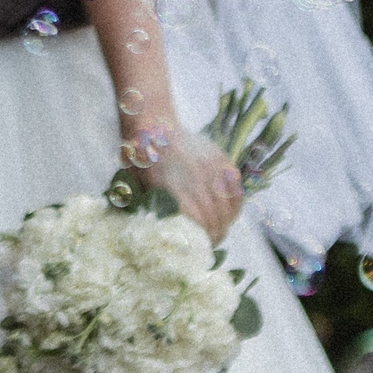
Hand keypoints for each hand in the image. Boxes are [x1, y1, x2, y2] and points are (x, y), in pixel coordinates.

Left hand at [142, 131, 243, 245]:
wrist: (152, 124)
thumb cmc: (141, 159)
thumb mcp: (137, 187)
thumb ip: (153, 210)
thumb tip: (164, 236)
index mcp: (172, 187)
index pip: (197, 222)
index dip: (201, 239)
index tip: (199, 248)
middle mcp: (194, 178)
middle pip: (214, 217)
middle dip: (214, 235)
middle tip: (210, 243)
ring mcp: (210, 167)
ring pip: (227, 205)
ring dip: (225, 223)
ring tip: (220, 231)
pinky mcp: (220, 159)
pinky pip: (235, 187)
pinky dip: (235, 204)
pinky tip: (229, 214)